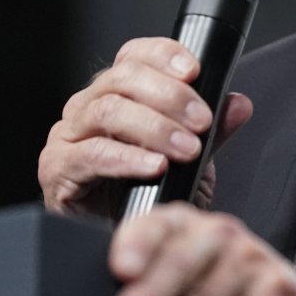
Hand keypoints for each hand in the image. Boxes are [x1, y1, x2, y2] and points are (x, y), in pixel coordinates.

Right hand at [38, 37, 252, 215]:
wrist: (125, 240)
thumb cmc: (149, 193)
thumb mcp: (190, 161)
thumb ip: (214, 132)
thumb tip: (238, 104)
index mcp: (118, 93)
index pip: (134, 55)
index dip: (163, 55)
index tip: (195, 70)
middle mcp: (88, 106)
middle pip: (122, 77)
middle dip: (170, 96)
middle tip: (202, 121)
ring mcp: (68, 135)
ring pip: (107, 111)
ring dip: (154, 128)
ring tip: (186, 150)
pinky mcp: (57, 168)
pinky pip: (90, 154)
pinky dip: (127, 159)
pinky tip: (155, 167)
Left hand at [106, 203, 295, 295]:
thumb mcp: (184, 285)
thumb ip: (144, 288)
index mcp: (187, 228)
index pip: (158, 225)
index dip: (137, 243)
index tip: (119, 270)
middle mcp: (222, 236)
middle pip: (183, 260)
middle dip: (151, 294)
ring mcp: (256, 260)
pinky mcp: (283, 293)